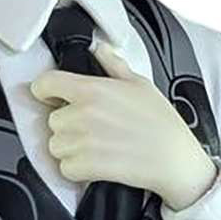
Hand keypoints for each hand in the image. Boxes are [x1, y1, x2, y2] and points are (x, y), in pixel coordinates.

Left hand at [29, 40, 217, 210]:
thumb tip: (102, 50)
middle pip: (52, 120)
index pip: (46, 84)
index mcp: (92, 89)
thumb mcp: (140, 84)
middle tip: (91, 129)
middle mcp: (82, 114)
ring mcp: (82, 141)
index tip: (52, 97)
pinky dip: (77, 169)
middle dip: (67, 126)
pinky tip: (96, 163)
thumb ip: (114, 65)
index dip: (46, 91)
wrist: (175, 158)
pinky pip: (65, 168)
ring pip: (56, 146)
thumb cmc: (162, 123)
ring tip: (95, 147)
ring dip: (70, 149)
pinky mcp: (85, 166)